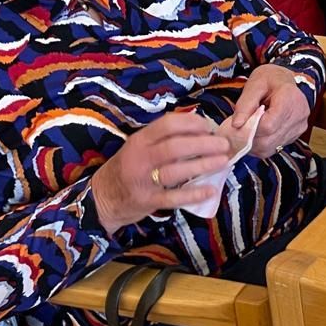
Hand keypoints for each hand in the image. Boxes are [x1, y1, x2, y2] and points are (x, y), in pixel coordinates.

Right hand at [91, 111, 230, 232]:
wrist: (102, 198)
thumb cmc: (129, 167)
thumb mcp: (140, 146)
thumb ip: (163, 137)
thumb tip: (201, 127)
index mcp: (140, 140)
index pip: (168, 124)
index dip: (192, 123)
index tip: (210, 126)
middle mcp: (139, 158)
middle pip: (175, 147)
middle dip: (204, 144)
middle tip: (224, 145)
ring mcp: (142, 181)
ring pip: (175, 171)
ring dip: (203, 165)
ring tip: (223, 161)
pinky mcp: (146, 201)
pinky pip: (173, 198)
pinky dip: (193, 194)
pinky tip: (210, 190)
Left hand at [232, 64, 312, 158]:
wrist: (283, 79)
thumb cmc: (269, 79)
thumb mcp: (254, 85)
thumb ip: (244, 105)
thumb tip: (236, 125)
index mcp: (290, 98)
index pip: (268, 125)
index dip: (250, 128)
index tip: (239, 123)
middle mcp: (299, 114)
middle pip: (270, 139)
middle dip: (250, 138)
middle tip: (239, 129)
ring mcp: (299, 126)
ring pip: (271, 147)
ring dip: (254, 144)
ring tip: (248, 130)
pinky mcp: (296, 133)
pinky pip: (275, 147)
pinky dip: (262, 145)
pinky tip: (257, 134)